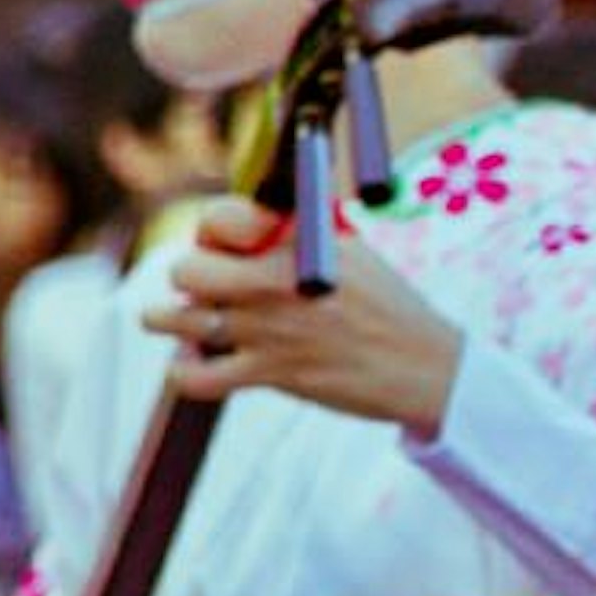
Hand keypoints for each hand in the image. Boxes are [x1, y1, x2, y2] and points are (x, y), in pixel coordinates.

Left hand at [142, 198, 463, 436]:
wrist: (427, 367)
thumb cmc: (388, 308)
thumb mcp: (351, 251)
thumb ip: (295, 234)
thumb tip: (243, 225)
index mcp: (297, 240)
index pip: (218, 218)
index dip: (209, 230)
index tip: (221, 245)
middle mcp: (276, 280)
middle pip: (186, 268)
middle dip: (187, 277)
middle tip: (204, 289)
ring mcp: (270, 329)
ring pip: (175, 319)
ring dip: (168, 321)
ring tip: (180, 323)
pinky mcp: (271, 374)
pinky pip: (194, 377)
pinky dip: (184, 374)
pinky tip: (196, 366)